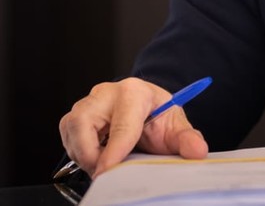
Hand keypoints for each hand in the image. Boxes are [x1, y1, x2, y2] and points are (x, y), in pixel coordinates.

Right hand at [58, 77, 207, 176]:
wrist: (147, 108)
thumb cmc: (158, 116)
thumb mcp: (176, 126)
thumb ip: (187, 139)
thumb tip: (197, 151)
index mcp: (135, 92)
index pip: (121, 125)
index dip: (113, 151)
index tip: (108, 172)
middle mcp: (107, 93)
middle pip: (83, 122)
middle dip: (90, 153)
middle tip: (104, 172)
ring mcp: (89, 101)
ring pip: (71, 129)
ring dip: (83, 154)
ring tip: (103, 164)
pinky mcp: (76, 114)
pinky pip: (67, 135)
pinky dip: (78, 152)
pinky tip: (96, 156)